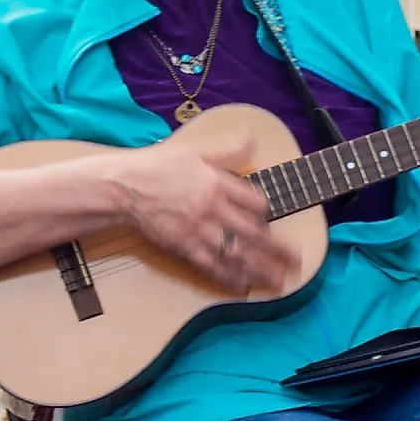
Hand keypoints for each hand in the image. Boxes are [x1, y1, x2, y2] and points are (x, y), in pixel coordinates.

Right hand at [106, 133, 292, 294]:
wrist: (123, 187)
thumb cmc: (157, 166)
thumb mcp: (194, 150)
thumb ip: (226, 148)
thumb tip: (251, 136)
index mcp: (218, 183)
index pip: (255, 202)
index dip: (266, 212)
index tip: (269, 218)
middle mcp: (213, 209)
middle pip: (254, 232)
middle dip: (277, 249)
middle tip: (296, 260)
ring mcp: (199, 230)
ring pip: (237, 253)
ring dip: (261, 268)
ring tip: (279, 280)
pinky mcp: (184, 246)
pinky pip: (211, 265)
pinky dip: (228, 277)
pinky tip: (242, 285)